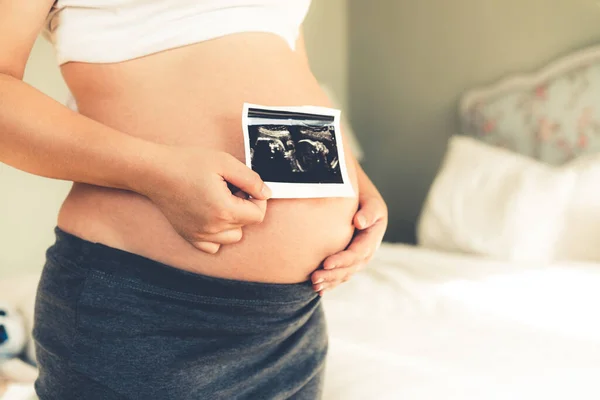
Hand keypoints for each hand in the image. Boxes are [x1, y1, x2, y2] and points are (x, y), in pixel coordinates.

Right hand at [139, 146, 270, 253]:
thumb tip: (266, 193)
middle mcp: (213, 228)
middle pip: (246, 225)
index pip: (258, 215)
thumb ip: (250, 180)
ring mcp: (200, 235)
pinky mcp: (189, 236)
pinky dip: (218, 234)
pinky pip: (213, 246)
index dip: (257, 199)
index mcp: (224, 210)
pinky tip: (211, 215)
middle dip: (244, 206)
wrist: (154, 171)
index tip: (245, 186)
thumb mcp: (225, 162)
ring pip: (233, 237)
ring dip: (234, 222)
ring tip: (221, 201)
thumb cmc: (187, 163)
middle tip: (229, 187)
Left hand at [311, 193, 387, 294]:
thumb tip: (359, 222)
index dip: (342, 260)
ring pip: (345, 274)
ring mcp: (358, 258)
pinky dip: (331, 283)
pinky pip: (341, 274)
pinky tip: (319, 290)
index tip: (325, 263)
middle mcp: (367, 251)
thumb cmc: (364, 199)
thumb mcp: (371, 202)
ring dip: (330, 281)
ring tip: (314, 285)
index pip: (357, 253)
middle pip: (350, 268)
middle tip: (314, 278)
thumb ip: (368, 212)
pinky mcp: (349, 261)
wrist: (361, 200)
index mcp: (373, 237)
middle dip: (333, 275)